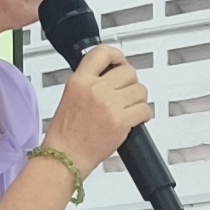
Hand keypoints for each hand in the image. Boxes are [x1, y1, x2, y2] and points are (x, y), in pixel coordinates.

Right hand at [47, 44, 150, 180]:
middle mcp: (96, 89)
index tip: (120, 61)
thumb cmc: (65, 134)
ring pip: (140, 90)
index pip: (103, 53)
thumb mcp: (69, 97)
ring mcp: (110, 105)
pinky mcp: (121, 121)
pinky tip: (135, 119)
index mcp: (80, 81)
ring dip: (138, 99)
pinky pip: (144, 110)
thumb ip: (89, 82)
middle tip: (126, 91)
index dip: (117, 56)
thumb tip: (109, 76)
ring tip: (129, 107)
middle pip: (128, 71)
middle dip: (130, 82)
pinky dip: (143, 115)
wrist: (65, 157)